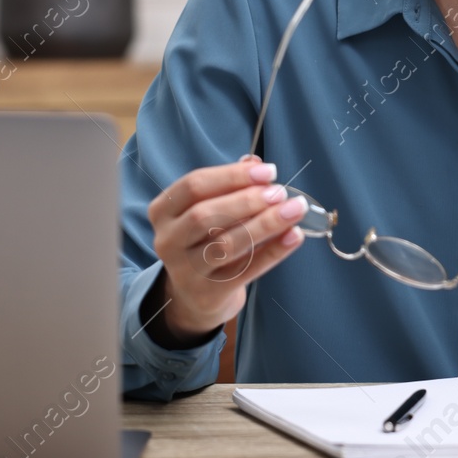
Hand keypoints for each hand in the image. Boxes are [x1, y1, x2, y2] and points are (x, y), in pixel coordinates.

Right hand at [145, 153, 306, 347]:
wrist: (195, 295)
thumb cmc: (205, 239)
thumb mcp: (209, 208)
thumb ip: (229, 185)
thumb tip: (256, 163)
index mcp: (162, 210)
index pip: (194, 185)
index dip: (232, 175)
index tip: (269, 171)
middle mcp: (167, 240)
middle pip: (205, 215)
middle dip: (248, 200)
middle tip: (281, 193)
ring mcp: (185, 271)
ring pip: (226, 244)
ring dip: (265, 224)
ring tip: (294, 210)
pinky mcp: (208, 294)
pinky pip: (246, 270)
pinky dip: (274, 252)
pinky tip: (294, 235)